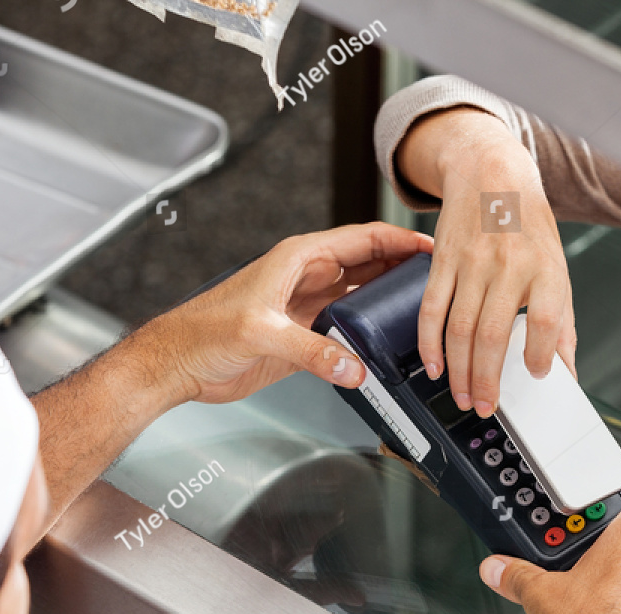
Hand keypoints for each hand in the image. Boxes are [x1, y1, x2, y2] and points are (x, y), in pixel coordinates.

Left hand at [136, 223, 432, 405]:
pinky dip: (370, 334)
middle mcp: (306, 278)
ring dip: (389, 299)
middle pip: (368, 264)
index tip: (430, 245)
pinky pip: (348, 330)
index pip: (361, 240)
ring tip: (425, 305)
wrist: (179, 364)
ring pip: (361, 296)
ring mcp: (307, 307)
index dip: (398, 239)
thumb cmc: (204, 333)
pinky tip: (389, 340)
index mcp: (298, 260)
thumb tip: (353, 367)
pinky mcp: (305, 336)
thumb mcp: (261, 335)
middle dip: (403, 266)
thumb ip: (311, 351)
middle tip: (440, 276)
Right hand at [401, 109, 575, 417]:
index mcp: (545, 270)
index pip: (545, 321)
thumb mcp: (558, 270)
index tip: (535, 374)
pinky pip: (432, 309)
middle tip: (485, 406)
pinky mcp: (443, 262)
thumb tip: (565, 373)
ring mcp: (472, 264)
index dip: (540, 354)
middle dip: (486, 380)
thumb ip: (561, 325)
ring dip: (459, 371)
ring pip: (459, 329)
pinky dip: (429, 344)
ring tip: (463, 396)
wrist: (492, 176)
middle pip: (493, 334)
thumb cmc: (528, 228)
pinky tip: (435, 366)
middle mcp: (508, 266)